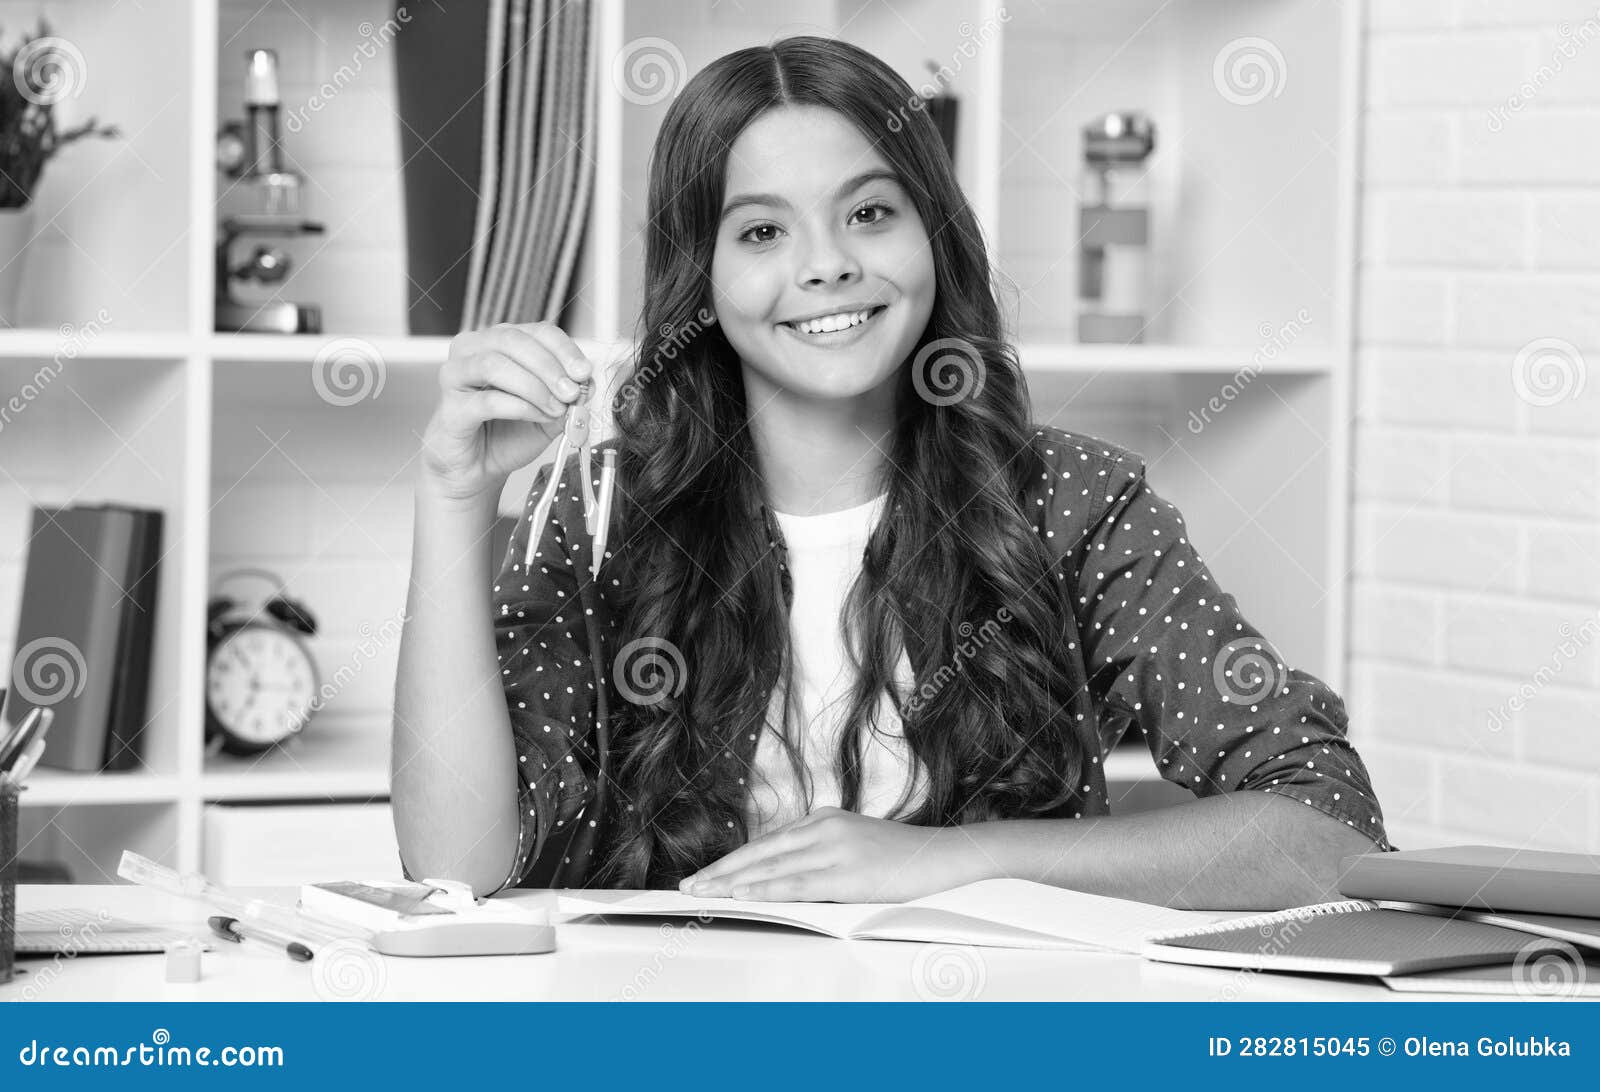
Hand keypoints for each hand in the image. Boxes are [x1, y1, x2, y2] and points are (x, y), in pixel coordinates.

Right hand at [417, 321, 594, 503]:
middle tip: (572, 392)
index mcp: (500, 342)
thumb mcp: (550, 411)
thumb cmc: (509, 434)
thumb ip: (568, 395)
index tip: (584, 372)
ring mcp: (456, 376)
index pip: (536, 331)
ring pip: (495, 364)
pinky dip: (520, 407)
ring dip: (534, 386)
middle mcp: (473, 350)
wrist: (479, 469)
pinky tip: (539, 416)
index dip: (564, 349)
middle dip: (549, 366)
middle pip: (513, 340)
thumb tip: (588, 381)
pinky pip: (487, 400)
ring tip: (556, 408)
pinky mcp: (451, 407)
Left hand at [677, 807, 991, 902]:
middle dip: (721, 871)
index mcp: (823, 819)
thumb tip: (785, 876)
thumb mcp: (855, 847)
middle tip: (688, 886)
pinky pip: (799, 884)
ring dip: (733, 883)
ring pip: (772, 868)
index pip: (766, 842)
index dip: (732, 860)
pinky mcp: (849, 872)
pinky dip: (766, 890)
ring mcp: (836, 848)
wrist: (947, 856)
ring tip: (704, 894)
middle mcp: (824, 827)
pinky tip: (744, 896)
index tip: (705, 875)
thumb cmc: (904, 859)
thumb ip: (821, 855)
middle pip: (760, 852)